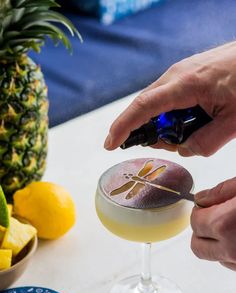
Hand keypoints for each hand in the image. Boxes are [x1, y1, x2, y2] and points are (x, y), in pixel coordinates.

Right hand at [104, 42, 235, 155]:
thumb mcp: (234, 121)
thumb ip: (206, 142)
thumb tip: (184, 151)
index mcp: (185, 84)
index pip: (143, 107)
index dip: (123, 126)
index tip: (110, 143)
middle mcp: (176, 75)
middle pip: (145, 107)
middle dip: (147, 130)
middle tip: (169, 144)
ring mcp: (179, 73)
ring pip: (157, 104)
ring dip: (165, 123)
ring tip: (192, 129)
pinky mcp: (185, 75)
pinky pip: (168, 98)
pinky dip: (172, 114)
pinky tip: (191, 119)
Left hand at [191, 177, 235, 269]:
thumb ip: (221, 192)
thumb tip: (202, 198)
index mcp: (224, 224)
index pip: (195, 222)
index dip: (199, 212)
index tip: (207, 205)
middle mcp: (231, 249)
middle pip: (198, 247)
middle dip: (201, 232)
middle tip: (215, 217)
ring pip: (217, 258)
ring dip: (217, 244)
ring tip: (231, 227)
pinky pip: (233, 265)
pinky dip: (232, 253)